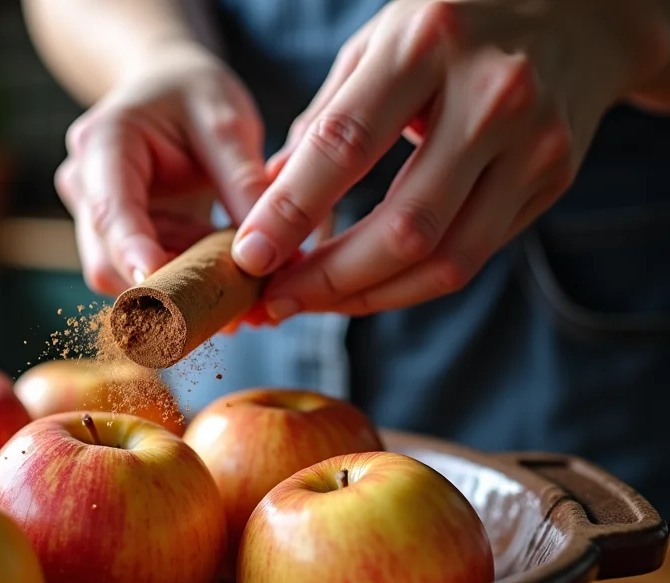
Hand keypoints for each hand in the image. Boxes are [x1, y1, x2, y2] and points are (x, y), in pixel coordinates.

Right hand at [55, 44, 268, 294]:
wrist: (166, 90)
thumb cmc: (193, 94)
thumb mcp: (227, 120)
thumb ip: (243, 180)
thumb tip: (263, 250)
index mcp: (102, 142)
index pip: (111, 209)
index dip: (132, 251)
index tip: (158, 286)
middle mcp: (84, 186)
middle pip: (109, 259)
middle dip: (170, 284)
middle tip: (238, 295)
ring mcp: (92, 219)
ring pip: (126, 279)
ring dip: (182, 285)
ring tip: (238, 271)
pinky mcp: (112, 243)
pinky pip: (143, 278)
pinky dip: (184, 280)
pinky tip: (220, 266)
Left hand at [230, 0, 669, 322]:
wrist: (584, 11)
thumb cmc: (452, 26)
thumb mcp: (378, 44)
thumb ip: (323, 121)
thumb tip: (264, 202)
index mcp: (426, 44)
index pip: (345, 146)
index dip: (291, 212)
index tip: (248, 257)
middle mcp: (491, 95)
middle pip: (403, 226)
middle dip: (328, 279)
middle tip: (275, 298)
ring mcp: (534, 143)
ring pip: (445, 259)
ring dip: (368, 297)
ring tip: (313, 303)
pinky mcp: (555, 179)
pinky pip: (473, 255)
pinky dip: (410, 283)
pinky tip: (365, 285)